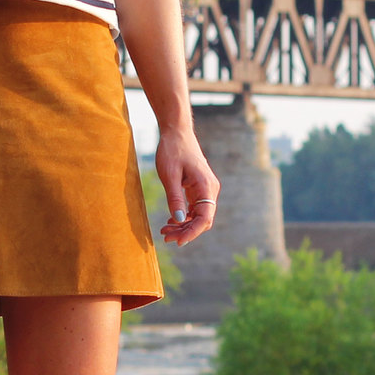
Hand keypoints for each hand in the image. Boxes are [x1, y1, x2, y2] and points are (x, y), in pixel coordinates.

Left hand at [155, 123, 219, 246]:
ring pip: (198, 216)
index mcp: (206, 186)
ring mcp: (205, 190)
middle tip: (165, 238)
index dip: (192, 232)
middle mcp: (210, 190)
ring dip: (183, 226)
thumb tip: (179, 220)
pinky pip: (195, 209)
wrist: (176, 132)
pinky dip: (184, 217)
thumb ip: (175, 198)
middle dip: (186, 231)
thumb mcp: (169, 175)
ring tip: (165, 232)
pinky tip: (170, 222)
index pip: (205, 218)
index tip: (178, 242)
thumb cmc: (172, 150)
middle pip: (203, 220)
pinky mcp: (198, 188)